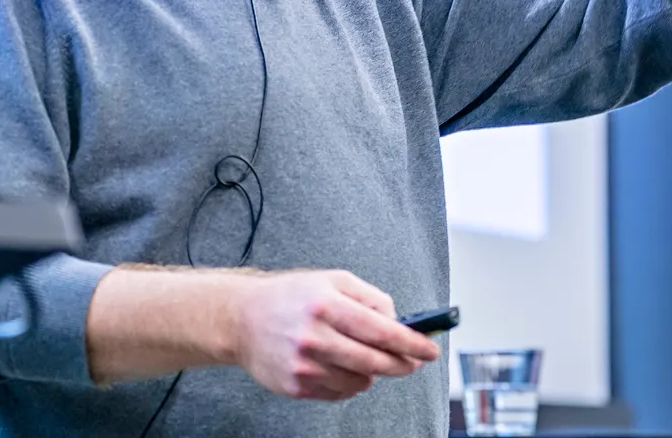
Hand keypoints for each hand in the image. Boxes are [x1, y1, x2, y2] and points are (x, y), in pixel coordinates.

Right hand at [229, 270, 439, 400]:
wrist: (240, 319)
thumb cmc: (291, 296)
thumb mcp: (332, 280)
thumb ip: (370, 297)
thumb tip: (398, 322)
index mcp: (326, 305)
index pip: (382, 331)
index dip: (412, 344)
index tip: (430, 351)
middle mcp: (315, 337)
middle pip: (376, 362)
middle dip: (402, 364)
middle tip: (411, 361)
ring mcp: (304, 365)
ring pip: (361, 381)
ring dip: (373, 373)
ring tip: (363, 357)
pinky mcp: (296, 386)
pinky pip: (340, 392)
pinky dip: (350, 382)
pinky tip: (341, 366)